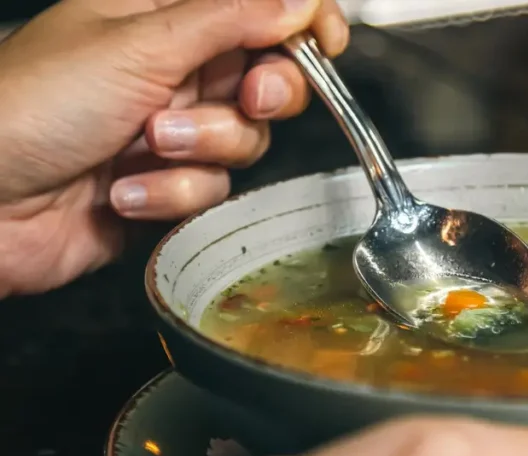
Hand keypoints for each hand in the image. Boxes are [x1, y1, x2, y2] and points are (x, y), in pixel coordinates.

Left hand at [0, 0, 348, 297]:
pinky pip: (211, 188)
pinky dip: (172, 193)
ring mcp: (170, 130)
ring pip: (245, 139)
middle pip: (268, 75)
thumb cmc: (25, 109)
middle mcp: (171, 70)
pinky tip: (123, 191)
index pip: (256, 5)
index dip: (300, 20)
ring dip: (202, 149)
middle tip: (252, 98)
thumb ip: (230, 19)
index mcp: (160, 16)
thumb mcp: (138, 47)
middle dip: (262, 93)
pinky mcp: (165, 185)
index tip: (325, 42)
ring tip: (145, 148)